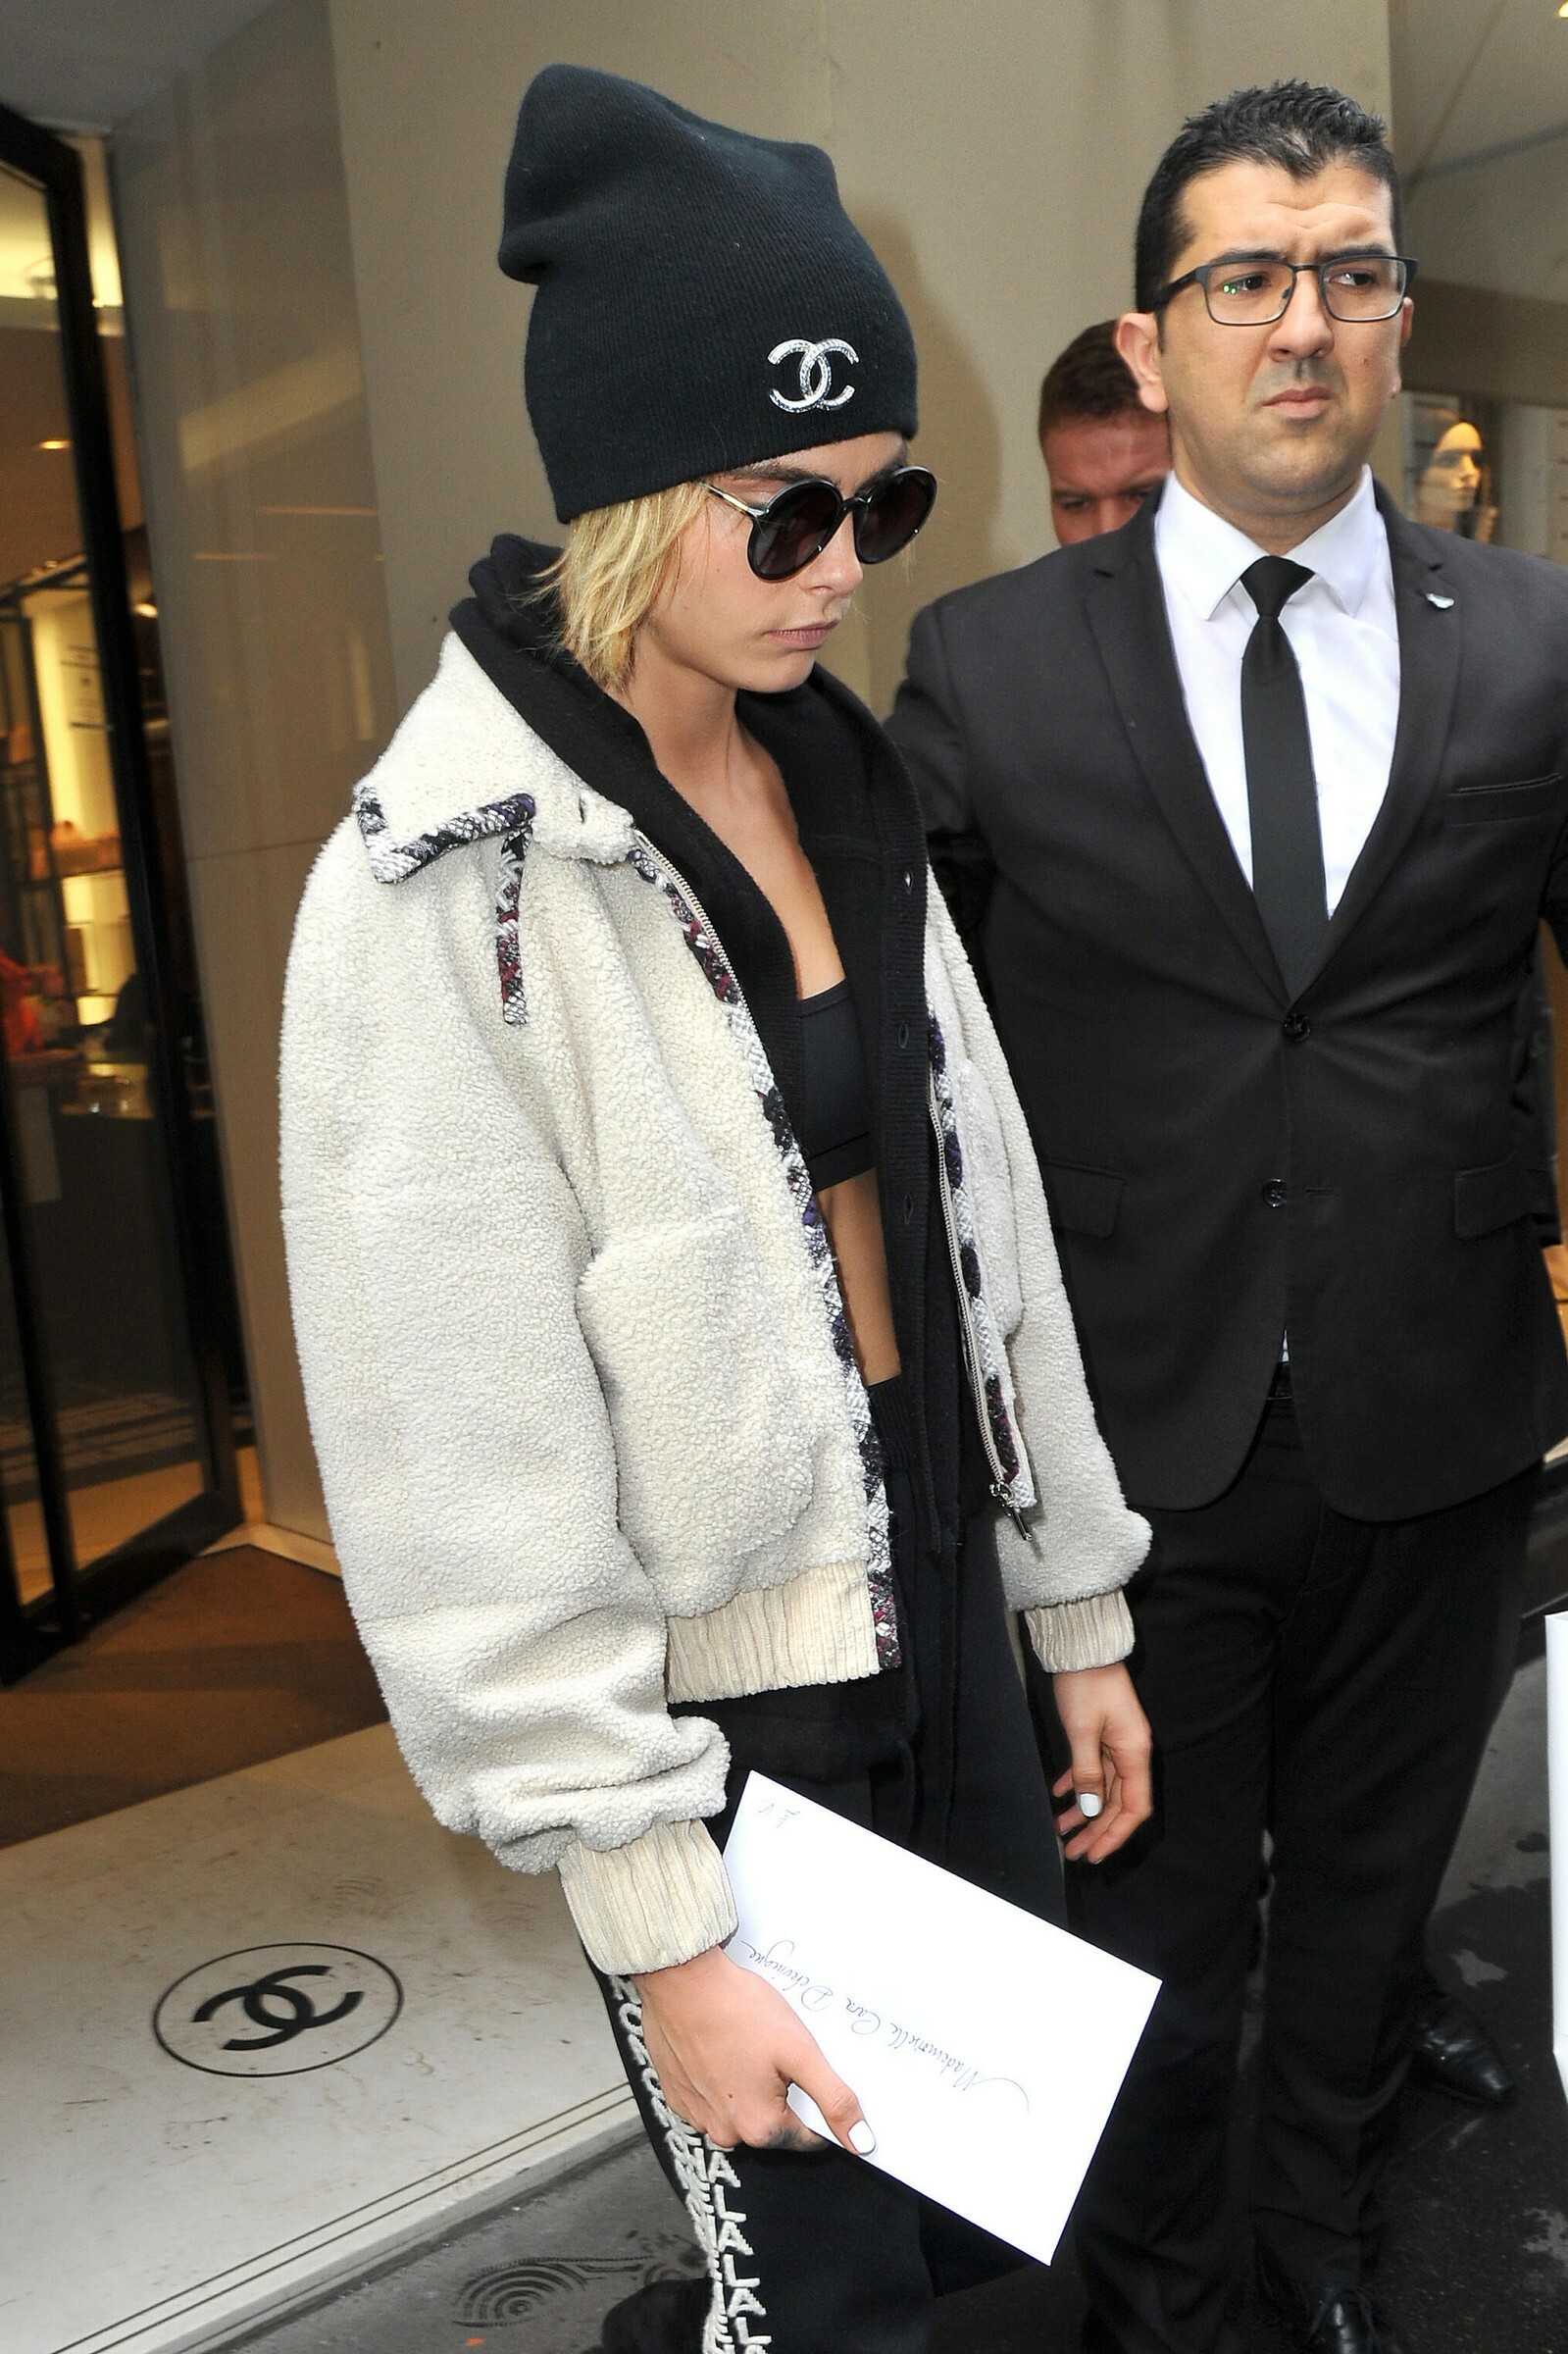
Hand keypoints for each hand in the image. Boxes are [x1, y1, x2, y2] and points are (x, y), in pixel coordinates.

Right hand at [632, 1944, 873, 2154]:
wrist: (680, 1980)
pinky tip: (722, 2047)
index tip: (808, 2073)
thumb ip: (835, 2100)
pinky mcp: (677, 2095)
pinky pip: (710, 2098)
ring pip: (740, 2111)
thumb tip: (863, 2143)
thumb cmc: (739, 2009)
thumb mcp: (800, 2051)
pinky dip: (720, 2079)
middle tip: (777, 2051)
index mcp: (759, 2127)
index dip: (817, 2106)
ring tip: (748, 2045)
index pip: (807, 2137)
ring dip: (748, 2087)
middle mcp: (725, 2132)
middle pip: (772, 2125)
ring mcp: (696, 2115)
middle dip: (782, 2093)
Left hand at [1051, 1662, 1151, 1862]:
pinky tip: (1058, 1795)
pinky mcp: (1100, 1734)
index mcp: (1134, 1753)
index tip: (1095, 1853)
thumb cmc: (1085, 1684)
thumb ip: (1086, 1771)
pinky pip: (1091, 1768)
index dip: (1116, 1834)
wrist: (1082, 1647)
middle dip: (1096, 1829)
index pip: (1133, 1807)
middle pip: (1117, 1803)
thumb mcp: (1082, 1730)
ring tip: (1060, 1829)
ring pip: (1102, 1788)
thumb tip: (1090, 1808)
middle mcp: (1130, 1752)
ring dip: (1083, 1810)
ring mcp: (1115, 1743)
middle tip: (1073, 1851)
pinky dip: (1077, 1783)